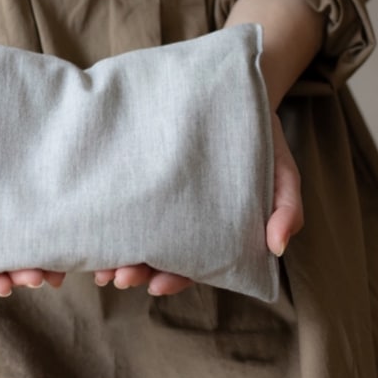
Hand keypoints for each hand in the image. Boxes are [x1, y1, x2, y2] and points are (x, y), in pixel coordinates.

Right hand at [0, 106, 65, 296]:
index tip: (2, 284)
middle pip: (4, 253)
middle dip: (22, 270)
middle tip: (37, 276)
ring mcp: (5, 190)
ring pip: (28, 230)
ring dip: (45, 250)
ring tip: (59, 261)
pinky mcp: (25, 164)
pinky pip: (45, 194)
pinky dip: (59, 214)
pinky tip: (73, 225)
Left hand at [92, 111, 302, 294]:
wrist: (236, 91)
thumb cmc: (261, 138)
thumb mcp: (283, 172)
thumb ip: (287, 209)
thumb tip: (277, 246)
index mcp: (214, 228)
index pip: (192, 264)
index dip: (174, 278)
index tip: (155, 286)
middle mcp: (184, 218)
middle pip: (157, 255)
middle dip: (137, 271)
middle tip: (120, 277)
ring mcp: (160, 195)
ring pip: (135, 234)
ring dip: (116, 253)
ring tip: (100, 267)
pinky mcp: (141, 171)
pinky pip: (120, 200)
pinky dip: (105, 217)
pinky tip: (90, 227)